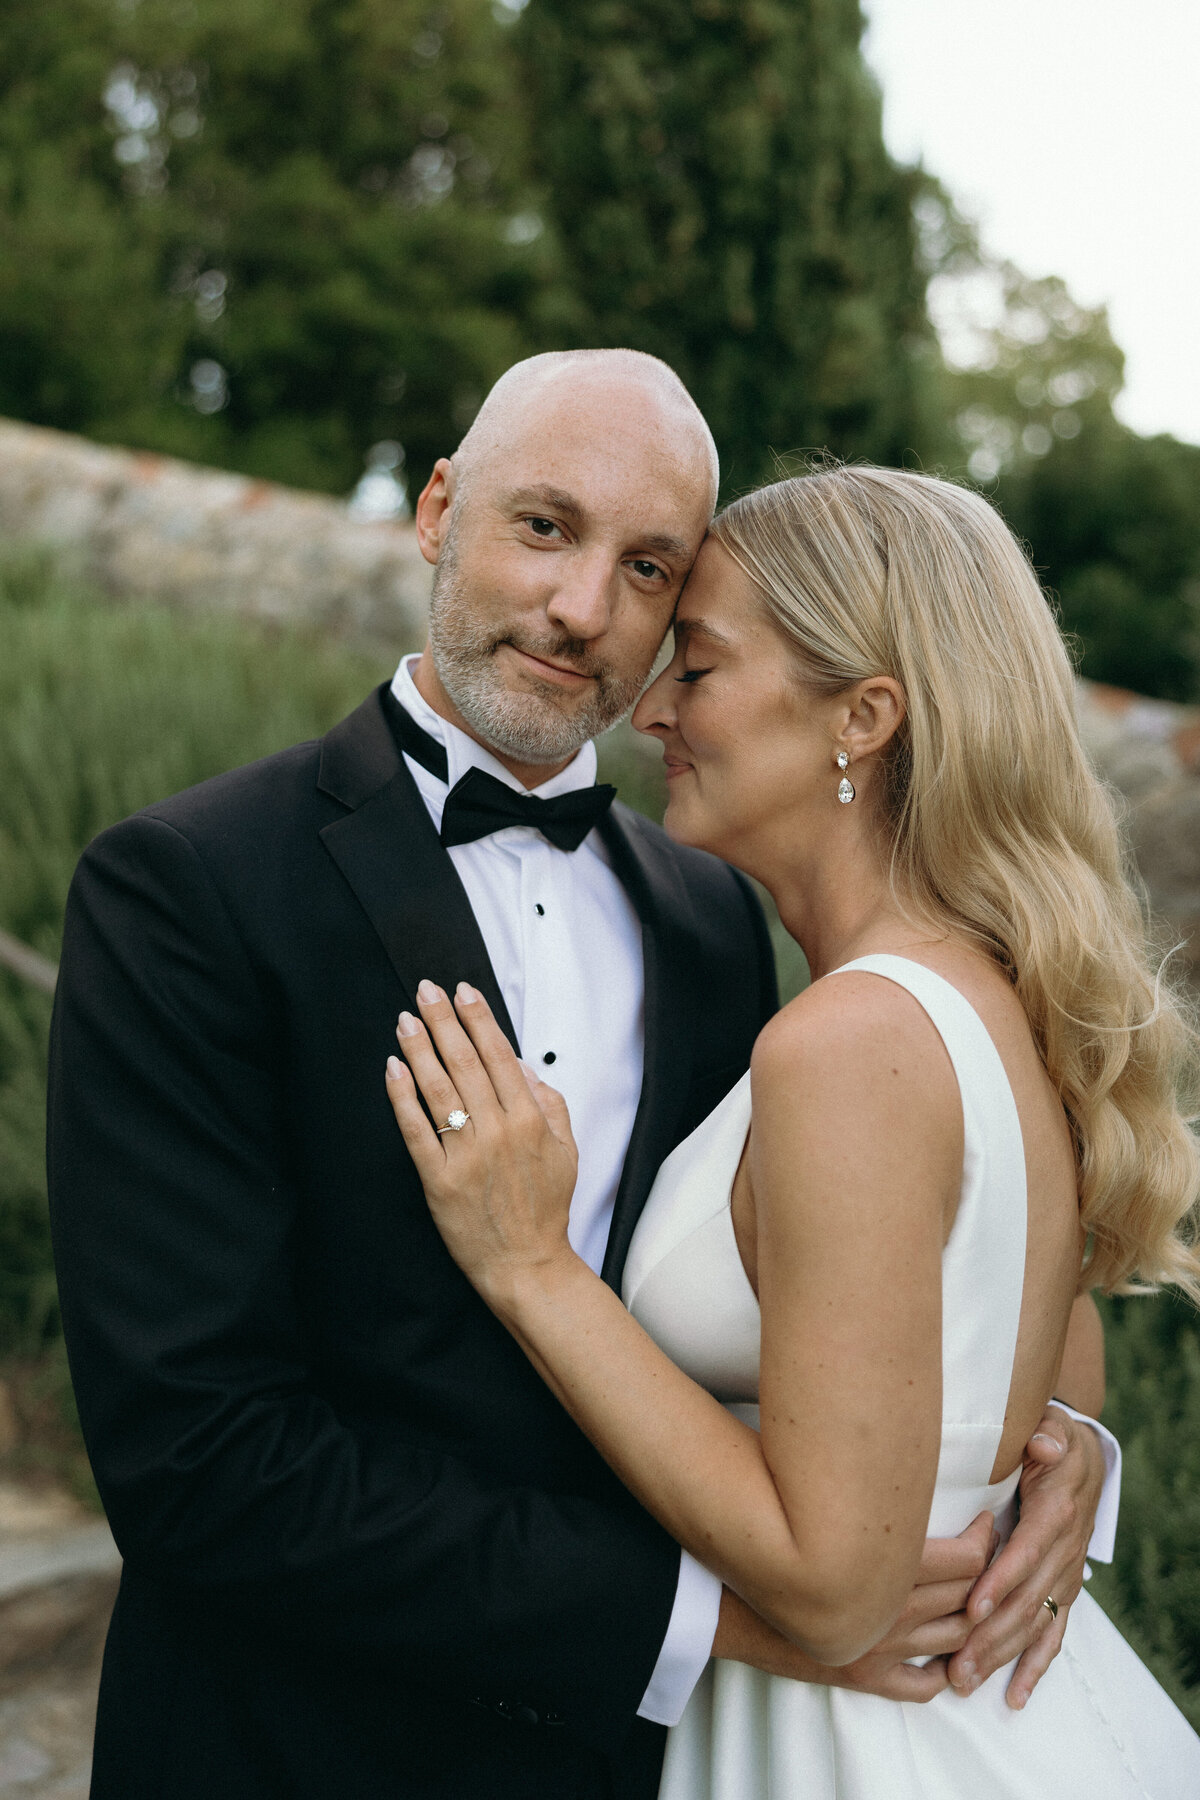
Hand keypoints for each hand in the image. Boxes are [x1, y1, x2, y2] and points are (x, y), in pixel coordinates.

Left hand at [385, 979, 579, 1301]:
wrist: (527, 1264)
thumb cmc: (546, 1208)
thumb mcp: (567, 1151)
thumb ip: (551, 1105)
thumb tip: (524, 1068)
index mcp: (530, 1120)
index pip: (498, 1055)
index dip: (478, 1019)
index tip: (462, 991)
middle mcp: (498, 1131)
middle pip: (464, 1063)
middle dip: (443, 1020)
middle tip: (425, 990)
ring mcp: (466, 1155)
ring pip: (438, 1089)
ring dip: (419, 1049)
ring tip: (405, 1020)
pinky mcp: (438, 1179)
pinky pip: (415, 1130)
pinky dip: (402, 1096)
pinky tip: (393, 1068)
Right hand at [714, 1512, 994, 1702]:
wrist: (724, 1601)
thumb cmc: (768, 1537)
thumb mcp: (818, 1504)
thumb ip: (865, 1489)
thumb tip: (898, 1443)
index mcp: (882, 1568)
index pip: (966, 1561)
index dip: (985, 1538)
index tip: (986, 1518)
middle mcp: (890, 1613)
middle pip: (968, 1597)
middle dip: (989, 1574)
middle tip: (991, 1551)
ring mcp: (879, 1649)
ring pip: (955, 1638)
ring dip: (974, 1618)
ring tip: (980, 1595)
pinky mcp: (865, 1676)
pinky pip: (923, 1686)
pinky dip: (944, 1670)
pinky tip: (946, 1649)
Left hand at [949, 1407, 1104, 1706]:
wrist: (1082, 1456)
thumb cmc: (1050, 1439)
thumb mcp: (1050, 1427)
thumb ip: (1045, 1435)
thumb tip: (1041, 1445)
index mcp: (1055, 1513)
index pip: (1026, 1553)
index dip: (1000, 1581)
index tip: (972, 1607)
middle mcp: (1063, 1551)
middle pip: (1027, 1600)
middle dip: (991, 1636)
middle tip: (956, 1664)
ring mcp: (1065, 1575)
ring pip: (1034, 1623)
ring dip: (1001, 1656)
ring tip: (966, 1682)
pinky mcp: (1063, 1589)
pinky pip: (1053, 1632)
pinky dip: (1035, 1666)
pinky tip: (1015, 1695)